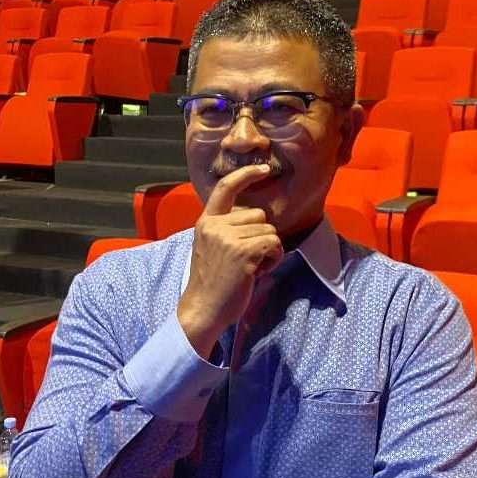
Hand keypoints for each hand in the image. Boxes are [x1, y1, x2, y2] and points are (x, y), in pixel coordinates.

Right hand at [178, 164, 283, 358]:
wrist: (202, 309)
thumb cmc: (211, 283)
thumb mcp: (210, 247)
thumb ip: (226, 229)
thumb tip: (255, 218)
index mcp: (206, 222)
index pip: (225, 188)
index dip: (246, 175)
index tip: (264, 168)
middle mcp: (215, 225)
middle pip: (258, 215)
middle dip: (261, 236)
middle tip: (246, 259)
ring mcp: (228, 238)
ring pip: (269, 231)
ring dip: (268, 251)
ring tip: (250, 268)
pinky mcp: (243, 252)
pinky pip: (274, 244)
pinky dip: (274, 259)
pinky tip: (257, 272)